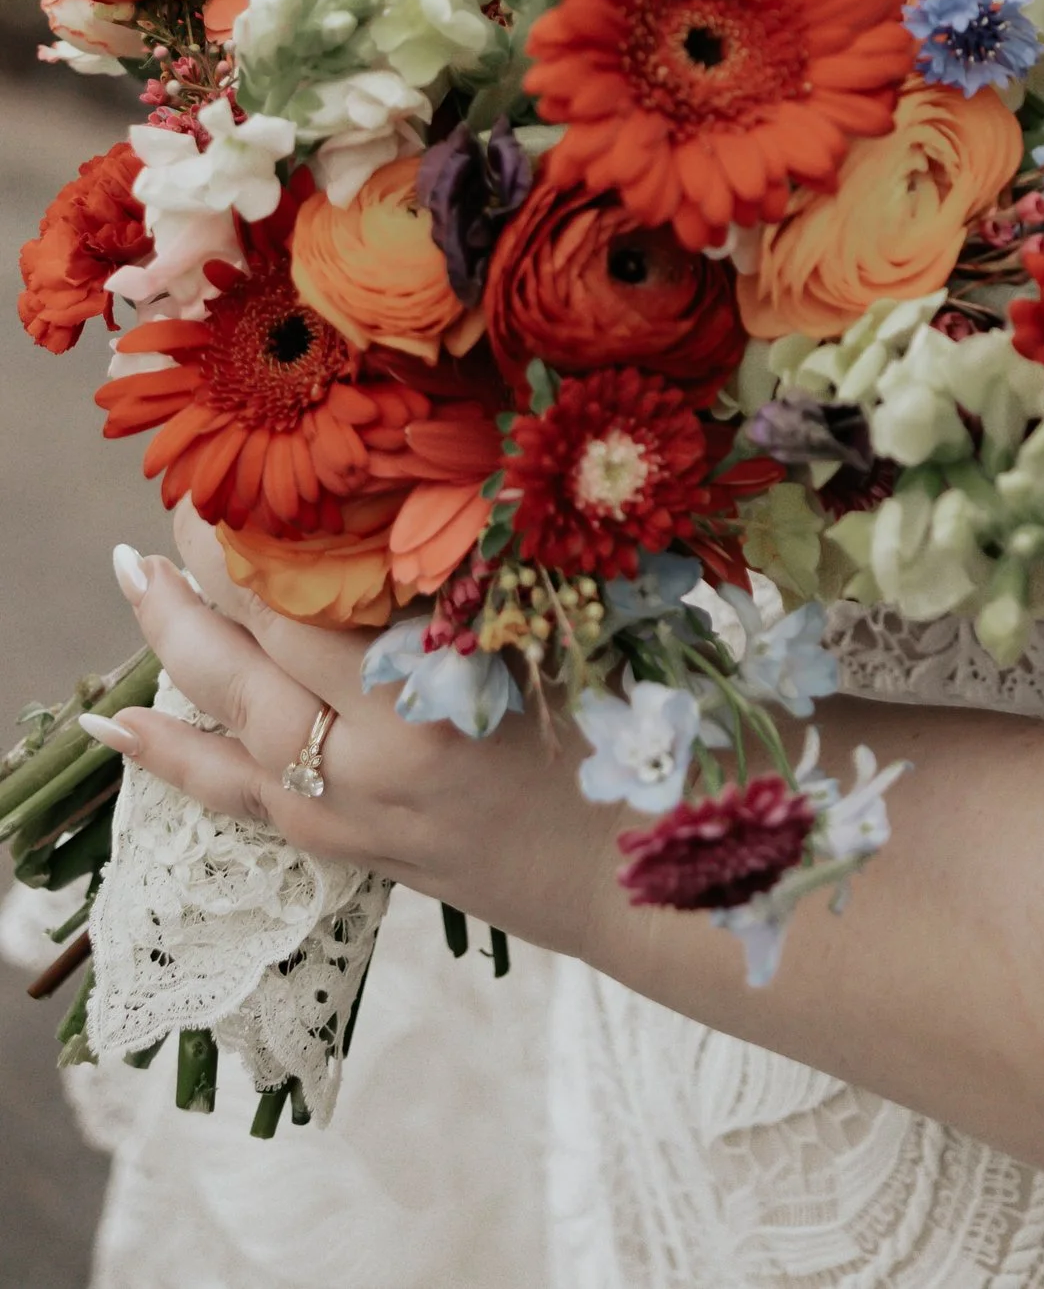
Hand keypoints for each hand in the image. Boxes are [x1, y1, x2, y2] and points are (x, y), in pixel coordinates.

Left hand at [94, 505, 602, 952]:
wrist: (626, 871)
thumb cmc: (615, 735)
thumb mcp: (547, 636)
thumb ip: (466, 576)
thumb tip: (394, 487)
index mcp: (420, 704)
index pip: (299, 604)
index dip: (251, 539)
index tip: (236, 473)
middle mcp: (362, 766)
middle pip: (245, 662)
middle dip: (195, 584)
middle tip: (170, 504)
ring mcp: (341, 817)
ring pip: (224, 729)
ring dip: (171, 650)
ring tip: (134, 578)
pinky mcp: (339, 849)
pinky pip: (231, 797)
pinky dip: (172, 756)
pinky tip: (118, 725)